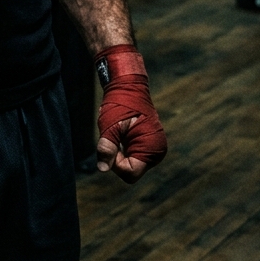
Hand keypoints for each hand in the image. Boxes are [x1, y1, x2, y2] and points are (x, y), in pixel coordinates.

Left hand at [94, 45, 166, 183]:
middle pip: (131, 171)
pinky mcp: (149, 147)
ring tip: (120, 133)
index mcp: (151, 148)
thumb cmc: (120, 104)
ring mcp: (154, 150)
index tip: (111, 144)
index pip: (130, 173)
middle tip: (115, 136)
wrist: (129, 87)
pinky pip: (134, 158)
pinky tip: (123, 134)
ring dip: (121, 154)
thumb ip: (107, 148)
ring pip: (131, 165)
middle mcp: (156, 153)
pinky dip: (125, 150)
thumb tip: (102, 168)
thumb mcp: (110, 126)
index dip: (116, 163)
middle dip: (119, 158)